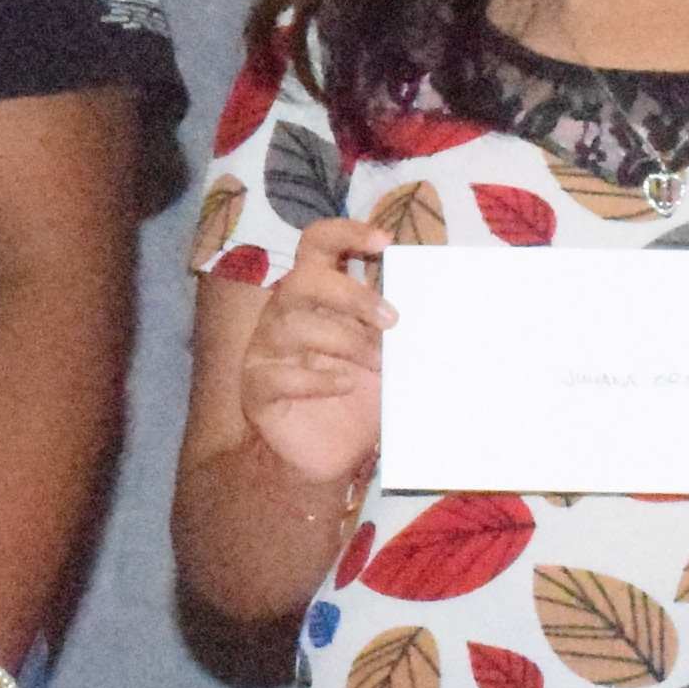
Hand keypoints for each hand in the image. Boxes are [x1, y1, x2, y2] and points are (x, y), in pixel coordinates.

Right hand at [236, 214, 394, 488]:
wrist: (330, 455)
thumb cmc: (358, 398)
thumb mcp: (385, 357)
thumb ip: (394, 327)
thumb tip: (431, 299)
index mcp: (314, 296)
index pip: (316, 244)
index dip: (345, 232)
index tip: (384, 241)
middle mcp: (284, 314)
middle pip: (302, 280)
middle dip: (350, 295)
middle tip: (391, 319)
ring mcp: (265, 350)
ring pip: (293, 325)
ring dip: (345, 341)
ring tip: (377, 364)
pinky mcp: (256, 388)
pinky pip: (281, 375)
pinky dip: (319, 379)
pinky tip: (345, 386)